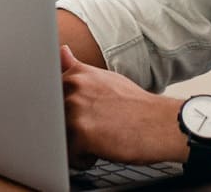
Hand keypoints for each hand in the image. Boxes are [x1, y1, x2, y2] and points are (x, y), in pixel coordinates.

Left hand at [60, 46, 186, 167]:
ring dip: (76, 144)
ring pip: (59, 138)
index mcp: (76, 75)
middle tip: (97, 127)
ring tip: (101, 138)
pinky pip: (69, 156)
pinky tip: (102, 149)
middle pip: (52, 120)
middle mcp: (72, 87)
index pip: (50, 99)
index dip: (64, 113)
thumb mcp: (106, 79)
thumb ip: (77, 69)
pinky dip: (83, 159)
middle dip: (70, 129)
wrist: (160, 124)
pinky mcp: (81, 133)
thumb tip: (61, 52)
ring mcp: (75, 109)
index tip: (81, 115)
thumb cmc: (135, 105)